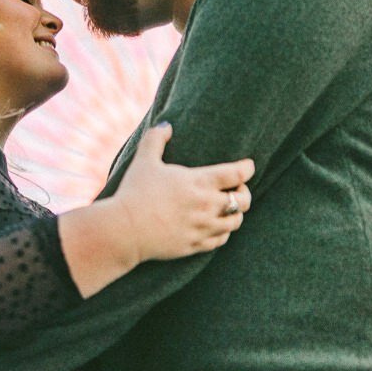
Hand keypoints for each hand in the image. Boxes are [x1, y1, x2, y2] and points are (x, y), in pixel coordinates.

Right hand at [108, 123, 252, 260]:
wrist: (124, 230)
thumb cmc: (134, 192)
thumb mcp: (144, 160)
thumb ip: (156, 139)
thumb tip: (166, 125)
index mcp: (199, 182)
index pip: (238, 174)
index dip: (247, 168)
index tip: (247, 166)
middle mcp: (207, 205)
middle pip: (244, 200)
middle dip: (244, 192)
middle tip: (236, 188)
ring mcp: (202, 227)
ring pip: (235, 222)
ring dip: (235, 213)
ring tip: (227, 208)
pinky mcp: (195, 245)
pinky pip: (221, 240)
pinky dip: (223, 232)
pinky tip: (216, 226)